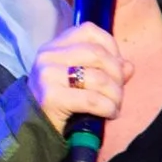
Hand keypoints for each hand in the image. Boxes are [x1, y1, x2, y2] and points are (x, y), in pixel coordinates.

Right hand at [31, 20, 125, 140]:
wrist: (33, 131)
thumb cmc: (61, 104)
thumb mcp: (82, 81)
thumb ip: (106, 69)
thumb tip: (129, 66)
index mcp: (55, 46)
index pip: (89, 31)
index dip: (111, 47)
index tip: (117, 68)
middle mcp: (48, 55)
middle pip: (98, 54)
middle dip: (117, 75)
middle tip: (118, 93)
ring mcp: (48, 75)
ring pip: (98, 78)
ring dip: (115, 95)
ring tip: (115, 106)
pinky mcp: (51, 97)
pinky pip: (92, 99)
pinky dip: (108, 108)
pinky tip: (110, 114)